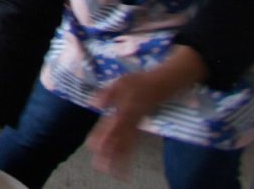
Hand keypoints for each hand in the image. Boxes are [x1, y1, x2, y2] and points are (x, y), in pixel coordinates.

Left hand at [87, 49, 206, 179]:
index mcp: (124, 110)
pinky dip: (127, 155)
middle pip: (119, 139)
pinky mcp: (139, 128)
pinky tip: (122, 165)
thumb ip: (107, 94)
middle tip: (99, 166)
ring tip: (109, 171)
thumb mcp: (120, 82)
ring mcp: (136, 126)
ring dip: (118, 159)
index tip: (93, 147)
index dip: (102, 137)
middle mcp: (130, 121)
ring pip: (127, 145)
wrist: (160, 84)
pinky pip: (132, 144)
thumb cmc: (138, 82)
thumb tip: (94, 104)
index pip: (111, 126)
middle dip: (109, 153)